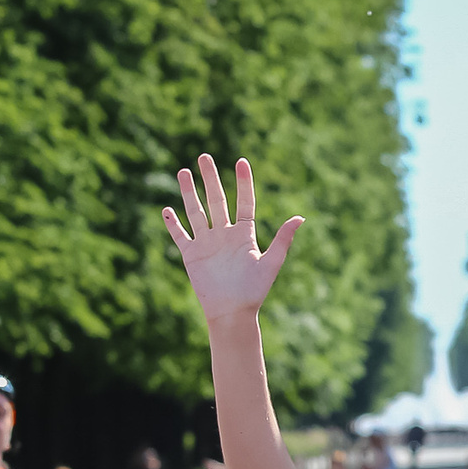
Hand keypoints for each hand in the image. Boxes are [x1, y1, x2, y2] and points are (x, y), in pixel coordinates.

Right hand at [162, 154, 304, 326]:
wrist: (233, 312)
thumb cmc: (254, 291)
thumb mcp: (271, 263)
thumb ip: (283, 240)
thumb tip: (301, 217)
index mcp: (244, 234)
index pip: (243, 202)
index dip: (243, 182)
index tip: (241, 162)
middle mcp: (224, 234)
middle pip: (216, 200)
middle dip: (209, 178)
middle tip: (203, 156)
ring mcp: (207, 243)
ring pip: (195, 212)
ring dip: (188, 192)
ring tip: (183, 172)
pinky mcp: (191, 255)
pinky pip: (180, 235)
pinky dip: (173, 223)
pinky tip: (167, 209)